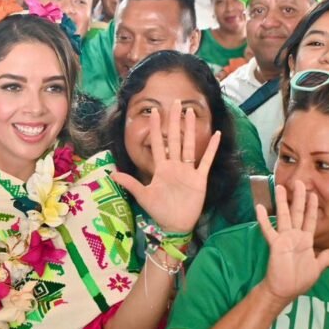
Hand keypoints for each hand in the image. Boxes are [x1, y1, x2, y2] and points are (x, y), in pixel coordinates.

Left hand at [110, 102, 220, 233]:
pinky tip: (216, 135)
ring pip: (189, 145)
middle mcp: (175, 166)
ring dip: (190, 130)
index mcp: (161, 168)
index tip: (155, 112)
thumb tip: (112, 174)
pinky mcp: (199, 178)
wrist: (175, 225)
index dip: (157, 129)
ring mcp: (188, 171)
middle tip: (176, 103)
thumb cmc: (159, 211)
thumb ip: (130, 183)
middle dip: (174, 121)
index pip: (158, 144)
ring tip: (191, 113)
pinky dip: (211, 149)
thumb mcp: (143, 196)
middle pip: (175, 139)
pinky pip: (206, 161)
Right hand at [258, 181, 328, 302]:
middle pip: (297, 213)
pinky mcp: (275, 245)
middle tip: (300, 182)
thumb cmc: (299, 280)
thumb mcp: (317, 268)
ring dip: (282, 202)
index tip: (313, 194)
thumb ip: (326, 258)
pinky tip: (259, 207)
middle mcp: (295, 236)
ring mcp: (284, 239)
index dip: (312, 207)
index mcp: (305, 241)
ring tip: (280, 187)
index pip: (310, 220)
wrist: (285, 290)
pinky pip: (269, 230)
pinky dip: (264, 219)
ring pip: (284, 216)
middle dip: (299, 198)